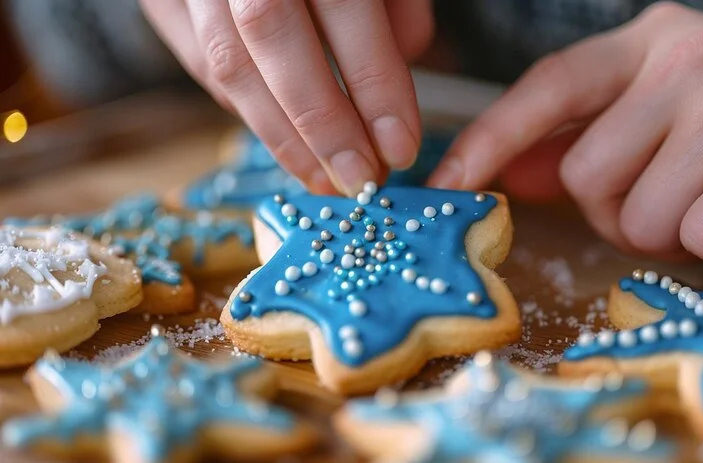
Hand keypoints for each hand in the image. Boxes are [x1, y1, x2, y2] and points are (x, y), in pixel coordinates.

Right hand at [140, 0, 432, 195]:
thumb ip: (395, 4)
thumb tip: (396, 81)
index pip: (345, 5)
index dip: (375, 84)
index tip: (401, 146)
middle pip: (272, 36)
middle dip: (321, 124)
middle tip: (360, 179)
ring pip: (228, 62)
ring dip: (281, 135)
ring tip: (324, 178)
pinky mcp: (163, 0)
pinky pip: (203, 65)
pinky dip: (250, 112)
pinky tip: (287, 142)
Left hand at [431, 2, 702, 260]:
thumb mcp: (670, 106)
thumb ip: (592, 134)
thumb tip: (515, 171)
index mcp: (651, 39)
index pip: (548, 88)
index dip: (489, 139)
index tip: (446, 183)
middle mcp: (688, 57)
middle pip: (586, 176)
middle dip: (617, 211)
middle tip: (671, 198)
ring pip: (642, 217)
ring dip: (671, 232)